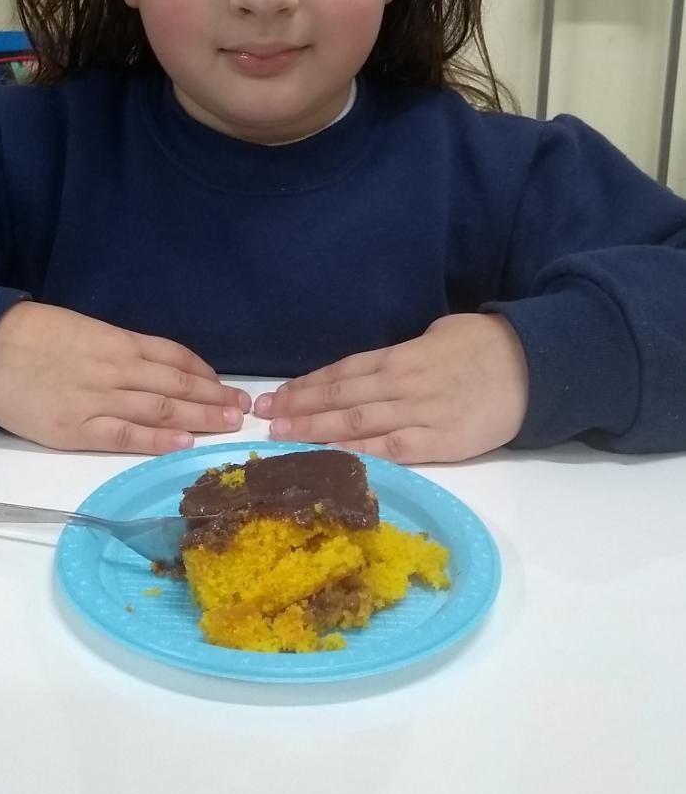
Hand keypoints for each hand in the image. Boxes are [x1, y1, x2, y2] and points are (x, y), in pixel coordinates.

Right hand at [0, 301, 250, 453]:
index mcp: (119, 343)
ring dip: (199, 418)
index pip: (176, 358)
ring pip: (160, 408)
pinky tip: (183, 444)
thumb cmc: (37, 337)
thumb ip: (123, 350)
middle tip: (245, 410)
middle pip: (177, 384)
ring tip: (229, 426)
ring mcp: (97, 399)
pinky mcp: (75, 428)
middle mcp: (117, 369)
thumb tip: (160, 369)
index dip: (207, 374)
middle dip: (214, 399)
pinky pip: (124, 434)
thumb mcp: (87, 331)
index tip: (231, 387)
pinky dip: (156, 439)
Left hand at [253, 314, 527, 463]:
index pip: (341, 373)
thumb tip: (377, 370)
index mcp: (399, 357)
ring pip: (355, 423)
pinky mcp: (439, 442)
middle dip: (296, 409)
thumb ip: (404, 355)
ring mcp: (418, 414)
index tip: (274, 397)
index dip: (304, 385)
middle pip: (338, 397)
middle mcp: (400, 384)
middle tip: (260, 419)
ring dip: (314, 430)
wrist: (534, 366)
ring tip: (280, 437)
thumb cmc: (486, 345)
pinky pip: (390, 449)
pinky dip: (356, 452)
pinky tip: (328, 457)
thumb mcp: (438, 335)